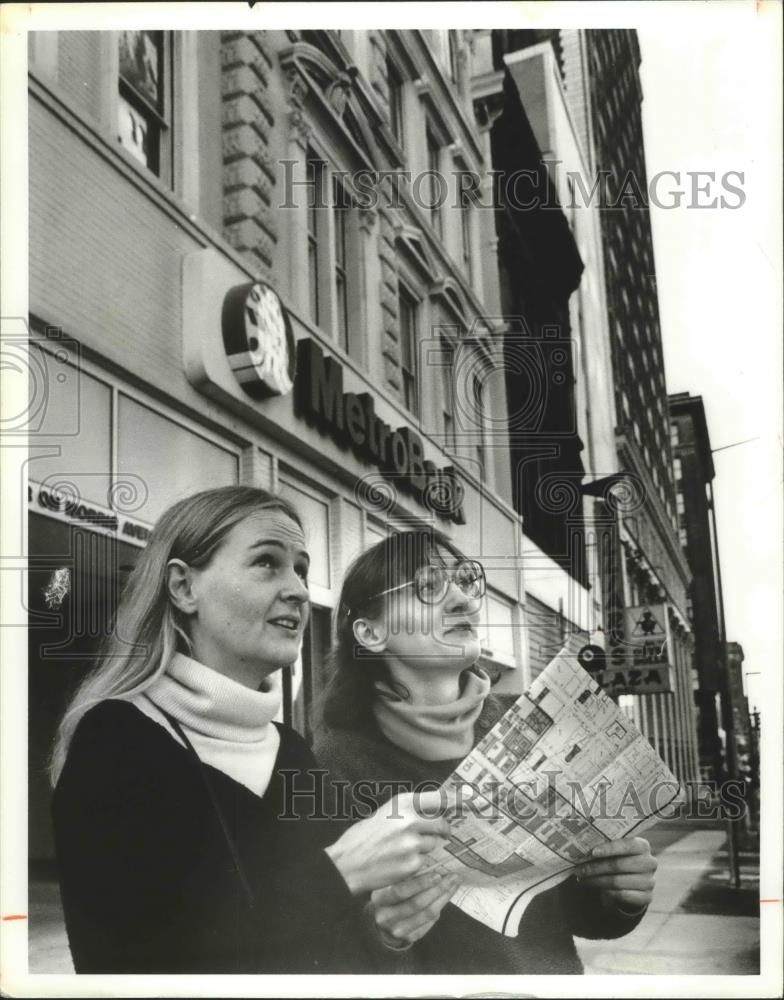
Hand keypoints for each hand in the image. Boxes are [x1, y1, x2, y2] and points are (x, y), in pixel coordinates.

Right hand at [324, 790, 450, 896]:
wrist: (347, 864)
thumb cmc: (363, 837)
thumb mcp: (384, 812)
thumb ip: (407, 810)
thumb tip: (433, 810)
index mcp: (402, 802)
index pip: (438, 797)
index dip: (457, 798)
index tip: (473, 797)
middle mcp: (410, 819)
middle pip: (441, 823)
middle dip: (442, 830)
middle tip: (439, 834)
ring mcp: (412, 842)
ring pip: (433, 844)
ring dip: (424, 848)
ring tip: (403, 850)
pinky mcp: (413, 863)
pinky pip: (424, 861)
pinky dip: (416, 863)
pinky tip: (400, 863)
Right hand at [370, 869, 459, 947]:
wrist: (382, 923)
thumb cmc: (389, 896)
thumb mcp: (388, 884)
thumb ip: (403, 876)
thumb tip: (430, 862)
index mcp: (379, 898)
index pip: (400, 891)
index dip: (420, 883)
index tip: (438, 874)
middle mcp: (386, 917)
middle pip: (417, 903)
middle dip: (438, 889)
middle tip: (453, 876)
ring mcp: (397, 930)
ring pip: (427, 913)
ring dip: (444, 897)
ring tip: (454, 884)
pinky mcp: (409, 938)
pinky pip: (429, 922)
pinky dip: (440, 907)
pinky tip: (446, 895)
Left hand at [574, 836, 656, 914]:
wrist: (632, 879)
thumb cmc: (619, 858)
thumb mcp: (615, 850)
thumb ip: (605, 847)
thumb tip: (581, 847)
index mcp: (643, 846)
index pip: (628, 845)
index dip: (610, 848)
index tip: (593, 852)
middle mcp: (650, 863)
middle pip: (619, 865)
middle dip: (596, 867)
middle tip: (579, 869)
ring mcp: (650, 881)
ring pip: (618, 881)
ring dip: (597, 880)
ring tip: (582, 878)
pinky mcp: (647, 897)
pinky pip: (623, 895)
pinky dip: (607, 892)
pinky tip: (595, 887)